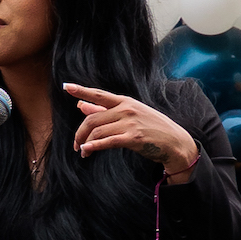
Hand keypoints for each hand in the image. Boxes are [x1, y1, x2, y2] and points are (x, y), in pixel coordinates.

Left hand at [67, 84, 198, 181]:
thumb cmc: (151, 128)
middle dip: (80, 133)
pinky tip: (86, 151)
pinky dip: (93, 147)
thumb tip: (81, 105)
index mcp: (125, 102)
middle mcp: (126, 109)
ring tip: (83, 152)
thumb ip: (104, 110)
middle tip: (75, 144)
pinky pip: (107, 142)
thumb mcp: (130, 115)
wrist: (174, 142)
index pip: (98, 94)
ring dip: (85, 144)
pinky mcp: (133, 138)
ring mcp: (130, 123)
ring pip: (97, 131)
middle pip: (92, 119)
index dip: (81, 90)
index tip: (66, 87)